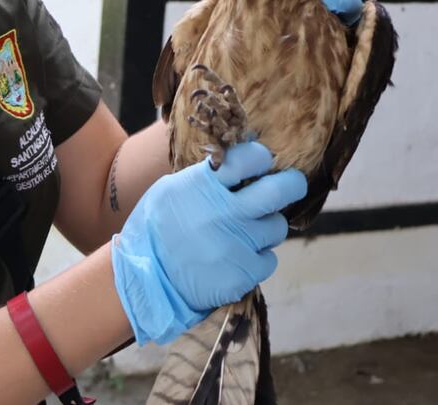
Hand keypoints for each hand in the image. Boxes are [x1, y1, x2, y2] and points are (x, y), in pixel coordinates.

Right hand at [110, 141, 306, 345]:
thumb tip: (236, 161)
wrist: (145, 279)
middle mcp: (225, 212)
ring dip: (266, 228)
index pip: (249, 158)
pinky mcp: (244, 272)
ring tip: (244, 234)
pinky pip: (268, 260)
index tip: (262, 163)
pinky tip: (237, 259)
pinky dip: (257, 259)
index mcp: (204, 186)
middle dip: (292, 184)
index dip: (261, 158)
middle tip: (291, 185)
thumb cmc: (154, 230)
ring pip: (277, 227)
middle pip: (279, 191)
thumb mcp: (169, 191)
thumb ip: (203, 177)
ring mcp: (238, 244)